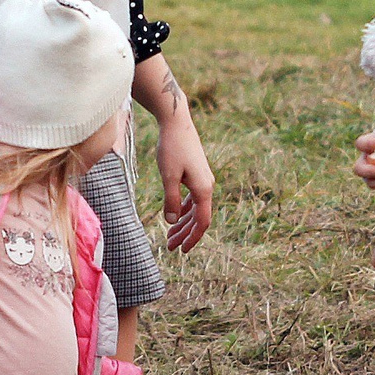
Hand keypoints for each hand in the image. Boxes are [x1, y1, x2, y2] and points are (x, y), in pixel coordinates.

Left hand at [155, 108, 215, 252]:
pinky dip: (184, 209)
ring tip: (170, 236)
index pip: (202, 222)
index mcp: (203, 189)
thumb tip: (172, 222)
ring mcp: (203, 180)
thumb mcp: (168, 176)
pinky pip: (193, 198)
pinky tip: (174, 215)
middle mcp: (207, 186)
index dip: (193, 238)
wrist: (177, 123)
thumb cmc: (171, 148)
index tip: (182, 251)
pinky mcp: (196, 174)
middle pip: (199, 218)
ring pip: (195, 209)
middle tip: (170, 247)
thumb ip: (171, 200)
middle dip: (185, 234)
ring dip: (183, 224)